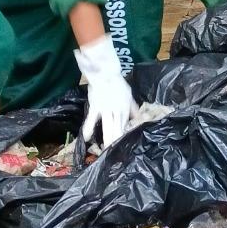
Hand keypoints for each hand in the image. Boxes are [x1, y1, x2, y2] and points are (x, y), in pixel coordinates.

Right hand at [74, 34, 135, 148]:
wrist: (106, 73)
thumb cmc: (118, 84)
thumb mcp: (129, 96)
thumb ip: (134, 108)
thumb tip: (140, 118)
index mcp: (126, 109)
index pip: (126, 126)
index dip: (124, 136)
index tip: (123, 147)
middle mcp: (117, 111)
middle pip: (117, 129)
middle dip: (116, 142)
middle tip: (115, 154)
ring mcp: (106, 110)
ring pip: (107, 127)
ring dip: (107, 139)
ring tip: (106, 150)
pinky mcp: (95, 107)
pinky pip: (92, 119)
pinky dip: (89, 128)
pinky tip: (87, 139)